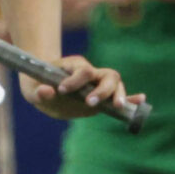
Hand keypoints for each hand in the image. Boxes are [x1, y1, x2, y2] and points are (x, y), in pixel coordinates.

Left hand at [21, 55, 141, 121]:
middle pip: (107, 75)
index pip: (82, 71)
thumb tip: (47, 91)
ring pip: (116, 83)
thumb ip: (39, 92)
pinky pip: (120, 95)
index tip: (63, 90)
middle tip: (89, 102)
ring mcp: (98, 84)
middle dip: (102, 89)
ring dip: (119, 94)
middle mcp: (91, 73)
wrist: (43, 86)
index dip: (75, 80)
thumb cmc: (38, 85)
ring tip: (117, 106)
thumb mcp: (33, 90)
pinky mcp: (102, 96)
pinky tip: (141, 100)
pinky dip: (131, 98)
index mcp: (74, 66)